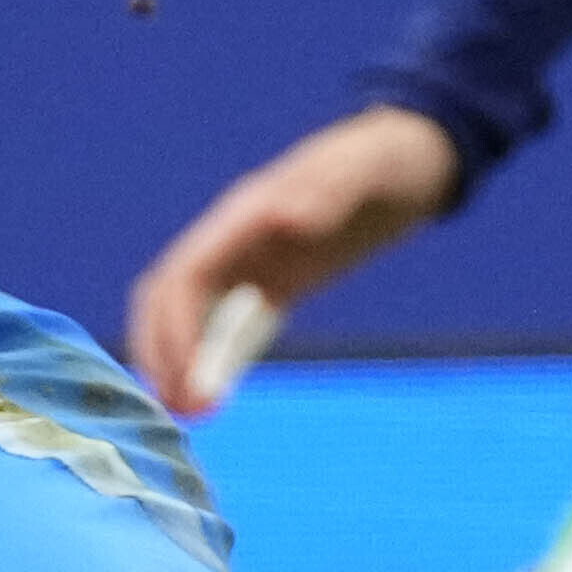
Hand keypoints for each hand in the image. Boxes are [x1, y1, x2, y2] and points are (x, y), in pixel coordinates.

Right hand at [123, 106, 465, 417]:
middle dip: (163, 351)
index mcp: (245, 212)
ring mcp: (249, 258)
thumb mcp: (364, 172)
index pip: (186, 274)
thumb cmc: (386, 161)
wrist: (407, 159)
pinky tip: (216, 393)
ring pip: (189, 312)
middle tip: (179, 410)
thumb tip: (286, 218)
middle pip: (171, 296)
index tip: (184, 381)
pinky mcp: (269, 280)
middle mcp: (234, 237)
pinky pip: (225, 321)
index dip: (175, 329)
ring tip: (189, 413)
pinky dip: (212, 357)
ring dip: (179, 360)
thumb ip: (328, 191)